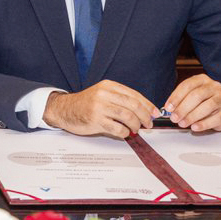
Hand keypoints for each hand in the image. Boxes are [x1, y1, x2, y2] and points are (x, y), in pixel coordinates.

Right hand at [42, 80, 159, 137]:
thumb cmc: (86, 104)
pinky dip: (125, 133)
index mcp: (108, 86)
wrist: (65, 109)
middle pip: (133, 105)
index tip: (155, 113)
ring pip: (128, 117)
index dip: (148, 105)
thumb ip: (120, 99)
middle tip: (148, 124)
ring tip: (136, 130)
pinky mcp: (95, 120)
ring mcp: (99, 107)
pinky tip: (124, 133)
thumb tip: (145, 110)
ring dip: (136, 126)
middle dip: (145, 117)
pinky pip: (117, 129)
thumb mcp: (103, 94)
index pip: (134, 95)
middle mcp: (104, 94)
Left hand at [165, 74, 220, 132]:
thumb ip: (181, 100)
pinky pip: (215, 118)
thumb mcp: (191, 95)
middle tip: (174, 118)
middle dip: (183, 108)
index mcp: (202, 79)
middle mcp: (214, 87)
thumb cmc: (203, 100)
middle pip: (197, 96)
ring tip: (182, 123)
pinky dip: (203, 124)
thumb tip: (169, 109)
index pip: (187, 85)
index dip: (176, 97)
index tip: (168, 108)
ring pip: (207, 106)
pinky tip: (195, 127)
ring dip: (192, 116)